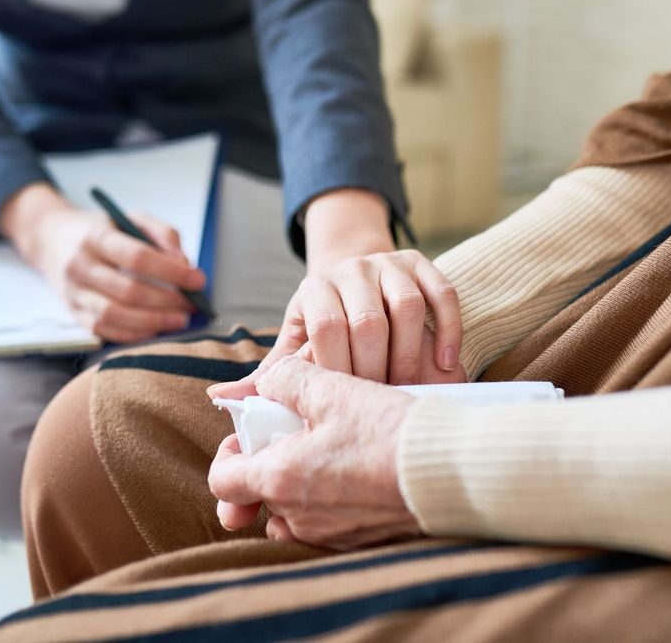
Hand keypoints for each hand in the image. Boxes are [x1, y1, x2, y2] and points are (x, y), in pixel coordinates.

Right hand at [31, 202, 204, 342]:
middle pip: (128, 290)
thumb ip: (163, 234)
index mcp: (96, 237)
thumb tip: (184, 262)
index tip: (198, 280)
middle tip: (192, 304)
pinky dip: (135, 334)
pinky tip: (156, 328)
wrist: (53, 240)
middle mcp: (80, 266)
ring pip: (115, 315)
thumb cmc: (103, 230)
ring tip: (179, 319)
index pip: (138, 257)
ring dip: (154, 321)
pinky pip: (105, 331)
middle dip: (168, 301)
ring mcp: (74, 293)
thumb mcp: (132, 219)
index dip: (172, 272)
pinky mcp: (74, 314)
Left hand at [208, 249, 465, 398]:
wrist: (355, 275)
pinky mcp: (421, 263)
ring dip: (411, 356)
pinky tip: (445, 364)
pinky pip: (442, 292)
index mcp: (314, 289)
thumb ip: (269, 373)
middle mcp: (352, 270)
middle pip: (369, 321)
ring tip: (409, 391)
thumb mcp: (295, 342)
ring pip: (408, 308)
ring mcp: (389, 263)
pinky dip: (448, 329)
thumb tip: (221, 398)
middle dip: (375, 370)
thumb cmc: (324, 322)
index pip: (326, 329)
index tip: (343, 407)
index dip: (337, 370)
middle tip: (379, 406)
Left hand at [208, 356, 422, 548]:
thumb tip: (268, 381)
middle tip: (298, 433)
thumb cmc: (388, 431)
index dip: (229, 453)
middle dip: (271, 462)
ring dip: (301, 482)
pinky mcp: (361, 540)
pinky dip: (330, 498)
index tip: (252, 433)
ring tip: (329, 448)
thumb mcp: (333, 390)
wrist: (451, 471)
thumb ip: (287, 379)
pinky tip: (356, 469)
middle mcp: (300, 517)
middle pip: (262, 494)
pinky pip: (328, 522)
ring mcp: (331, 534)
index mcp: (281, 480)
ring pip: (294, 510)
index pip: (223, 481)